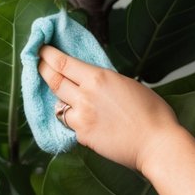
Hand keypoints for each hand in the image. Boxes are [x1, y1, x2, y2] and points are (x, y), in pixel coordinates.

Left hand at [37, 45, 182, 173]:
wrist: (157, 144)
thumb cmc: (153, 114)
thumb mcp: (129, 85)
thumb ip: (107, 82)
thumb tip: (95, 82)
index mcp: (99, 78)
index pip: (62, 63)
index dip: (47, 55)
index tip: (41, 49)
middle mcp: (85, 96)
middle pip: (53, 80)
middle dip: (42, 70)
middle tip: (37, 64)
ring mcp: (81, 118)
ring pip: (59, 106)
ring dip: (61, 101)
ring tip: (68, 99)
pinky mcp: (83, 137)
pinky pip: (72, 125)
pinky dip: (75, 121)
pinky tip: (89, 122)